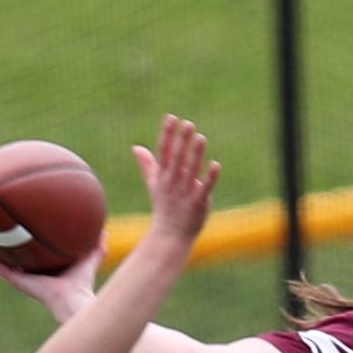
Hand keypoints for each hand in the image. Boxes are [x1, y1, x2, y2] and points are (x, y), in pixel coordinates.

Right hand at [0, 234, 104, 321]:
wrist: (74, 301)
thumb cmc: (83, 284)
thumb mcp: (90, 258)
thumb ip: (97, 246)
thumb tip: (104, 230)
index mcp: (43, 269)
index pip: (28, 254)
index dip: (20, 242)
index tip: (13, 228)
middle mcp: (29, 273)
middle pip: (9, 255)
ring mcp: (20, 277)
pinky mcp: (16, 280)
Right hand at [132, 114, 220, 239]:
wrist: (170, 235)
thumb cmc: (164, 207)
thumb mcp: (153, 184)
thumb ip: (147, 165)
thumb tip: (136, 147)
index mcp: (163, 176)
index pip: (164, 152)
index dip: (167, 134)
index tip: (171, 118)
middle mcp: (173, 183)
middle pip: (177, 159)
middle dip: (182, 141)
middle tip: (188, 124)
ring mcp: (185, 193)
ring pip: (191, 171)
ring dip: (196, 154)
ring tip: (201, 137)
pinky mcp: (198, 203)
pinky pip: (205, 188)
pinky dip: (210, 177)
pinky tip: (216, 164)